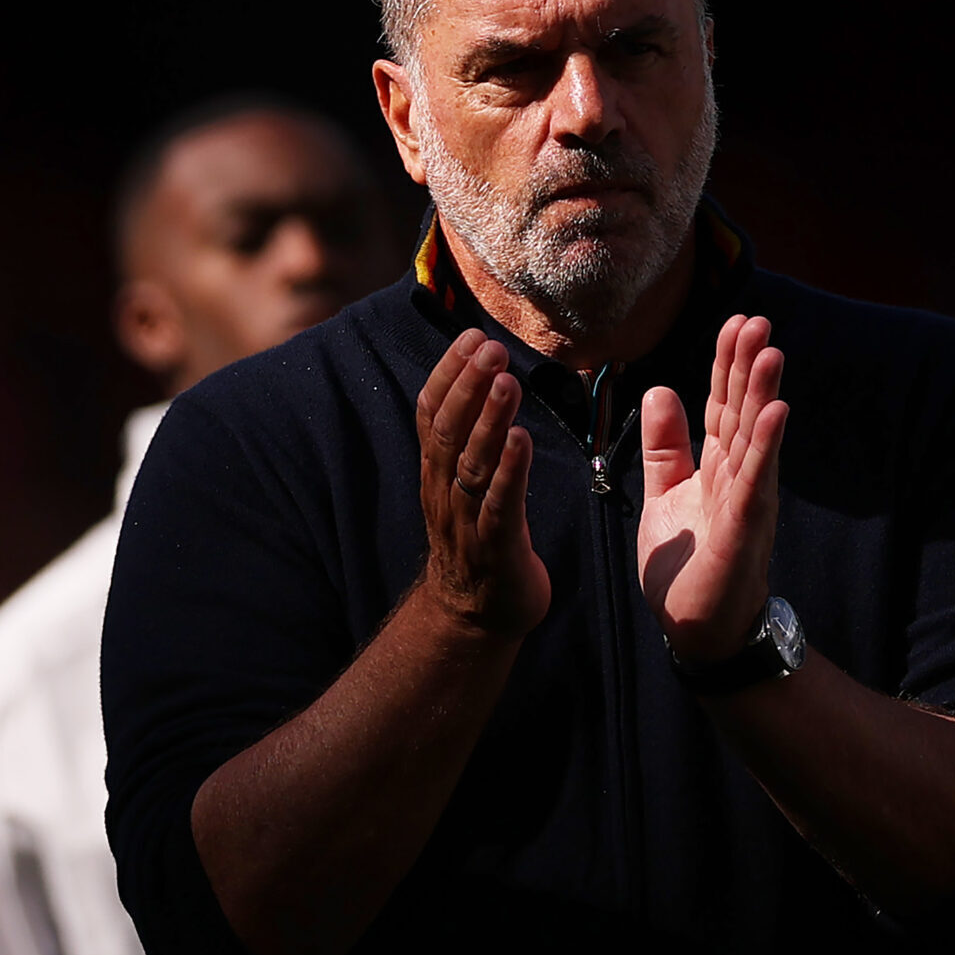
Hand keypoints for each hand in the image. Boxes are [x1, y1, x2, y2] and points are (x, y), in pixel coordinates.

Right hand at [414, 329, 549, 636]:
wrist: (475, 618)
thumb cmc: (478, 539)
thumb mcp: (463, 483)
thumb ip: (467, 440)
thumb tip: (482, 380)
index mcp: (436, 472)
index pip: (431, 414)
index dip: (449, 374)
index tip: (470, 336)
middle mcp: (443, 491)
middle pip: (448, 431)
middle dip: (468, 385)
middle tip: (490, 347)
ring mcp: (466, 521)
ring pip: (471, 463)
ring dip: (488, 419)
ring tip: (506, 380)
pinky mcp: (495, 548)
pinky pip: (499, 506)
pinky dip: (509, 471)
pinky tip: (523, 439)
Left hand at [638, 315, 789, 661]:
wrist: (696, 629)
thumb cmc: (686, 567)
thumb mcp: (664, 494)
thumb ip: (664, 447)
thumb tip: (660, 389)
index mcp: (716, 467)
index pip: (721, 406)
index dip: (726, 365)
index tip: (735, 322)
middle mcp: (738, 477)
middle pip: (741, 412)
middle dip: (747, 366)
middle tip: (756, 320)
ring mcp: (746, 501)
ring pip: (754, 438)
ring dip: (762, 394)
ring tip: (770, 351)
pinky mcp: (746, 529)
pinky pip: (756, 481)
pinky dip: (765, 446)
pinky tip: (775, 413)